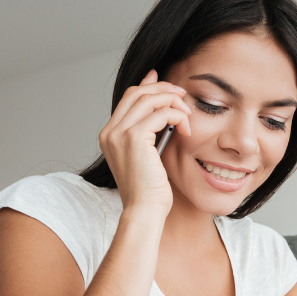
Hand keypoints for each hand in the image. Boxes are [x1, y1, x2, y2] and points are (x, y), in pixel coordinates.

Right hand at [97, 69, 192, 213]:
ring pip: (149, 99)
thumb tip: (162, 111)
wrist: (144, 210)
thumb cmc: (149, 191)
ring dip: (173, 102)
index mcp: (109, 135)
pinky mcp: (134, 138)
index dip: (148, 86)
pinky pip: (161, 113)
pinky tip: (186, 130)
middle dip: (163, 89)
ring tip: (187, 115)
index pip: (128, 99)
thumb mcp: (147, 157)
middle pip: (137, 93)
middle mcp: (110, 132)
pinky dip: (177, 116)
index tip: (167, 85)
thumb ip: (150, 133)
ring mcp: (119, 134)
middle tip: (183, 96)